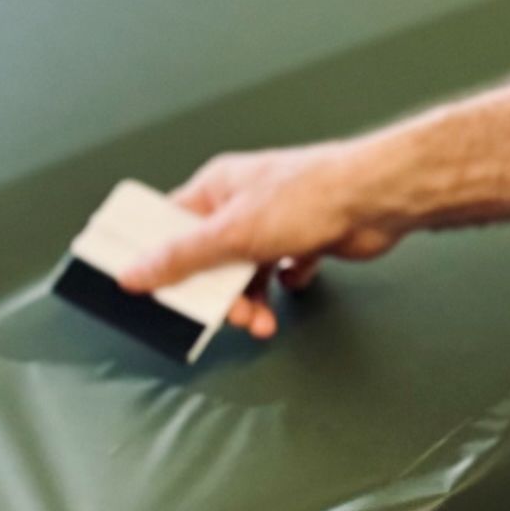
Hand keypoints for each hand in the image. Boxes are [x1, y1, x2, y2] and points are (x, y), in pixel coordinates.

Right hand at [122, 139, 410, 337]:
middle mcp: (244, 202)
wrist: (374, 201)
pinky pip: (287, 269)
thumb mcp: (231, 234)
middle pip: (212, 257)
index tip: (152, 289)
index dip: (159, 257)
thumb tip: (134, 273)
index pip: (170, 225)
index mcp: (217, 188)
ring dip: (252, 301)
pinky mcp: (308, 238)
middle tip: (227, 316)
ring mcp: (277, 221)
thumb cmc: (308, 197)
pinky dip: (288, 282)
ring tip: (262, 323)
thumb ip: (182, 258)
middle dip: (219, 293)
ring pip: (249, 270)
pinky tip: (294, 281)